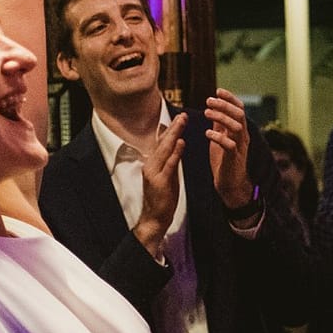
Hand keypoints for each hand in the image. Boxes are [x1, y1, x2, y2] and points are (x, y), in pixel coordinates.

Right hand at [132, 113, 185, 259]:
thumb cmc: (162, 198)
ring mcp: (154, 173)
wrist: (155, 218)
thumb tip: (177, 143)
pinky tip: (181, 143)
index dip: (170, 129)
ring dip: (174, 134)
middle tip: (182, 114)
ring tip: (181, 122)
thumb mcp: (168, 175)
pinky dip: (175, 153)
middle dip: (173, 127)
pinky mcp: (159, 182)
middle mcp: (150, 165)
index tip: (178, 117)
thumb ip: (171, 159)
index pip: (161, 142)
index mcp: (152, 163)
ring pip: (165, 149)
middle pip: (163, 142)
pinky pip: (169, 164)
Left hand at [203, 89, 254, 209]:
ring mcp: (240, 148)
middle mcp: (243, 137)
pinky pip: (230, 145)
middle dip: (225, 105)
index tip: (218, 90)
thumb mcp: (220, 139)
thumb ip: (219, 126)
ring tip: (206, 113)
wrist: (230, 185)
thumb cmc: (224, 162)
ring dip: (221, 118)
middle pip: (239, 115)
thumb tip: (213, 109)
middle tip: (209, 100)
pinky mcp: (234, 159)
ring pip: (236, 127)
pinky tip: (208, 134)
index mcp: (240, 131)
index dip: (230, 98)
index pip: (240, 109)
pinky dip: (219, 137)